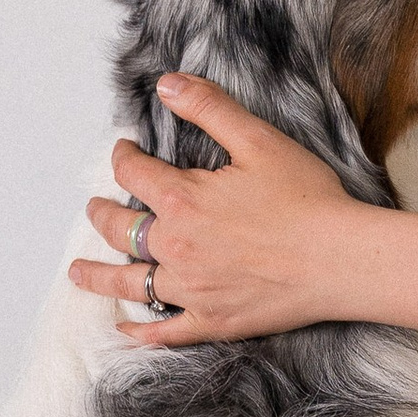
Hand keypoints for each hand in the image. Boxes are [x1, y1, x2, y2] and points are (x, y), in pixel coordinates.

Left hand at [72, 76, 372, 345]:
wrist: (340, 260)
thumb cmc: (306, 199)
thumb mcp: (259, 140)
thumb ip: (209, 109)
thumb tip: (167, 84)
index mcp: (182, 200)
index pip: (133, 173)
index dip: (123, 157)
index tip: (124, 151)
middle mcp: (175, 247)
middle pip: (120, 229)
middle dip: (102, 214)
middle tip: (96, 207)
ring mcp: (190, 290)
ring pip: (129, 283)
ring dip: (98, 275)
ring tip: (77, 273)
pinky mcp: (211, 322)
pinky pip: (163, 332)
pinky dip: (139, 331)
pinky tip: (125, 327)